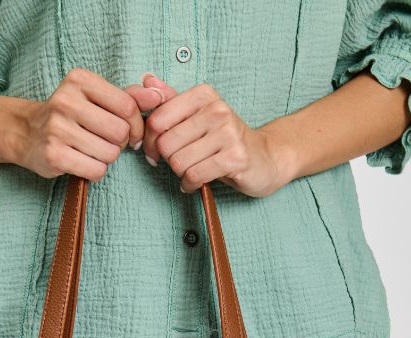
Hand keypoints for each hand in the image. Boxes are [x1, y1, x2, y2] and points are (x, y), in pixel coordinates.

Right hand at [9, 68, 153, 181]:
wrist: (27, 132)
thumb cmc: (70, 115)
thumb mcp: (96, 98)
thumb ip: (129, 97)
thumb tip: (159, 96)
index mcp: (80, 80)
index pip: (127, 106)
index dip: (136, 125)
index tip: (130, 133)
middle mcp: (66, 101)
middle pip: (120, 132)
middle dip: (119, 144)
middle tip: (105, 142)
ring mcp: (58, 129)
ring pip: (109, 154)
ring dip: (106, 159)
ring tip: (91, 151)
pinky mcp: (54, 155)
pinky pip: (96, 171)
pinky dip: (95, 172)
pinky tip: (83, 163)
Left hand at [138, 74, 291, 196]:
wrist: (264, 157)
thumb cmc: (224, 139)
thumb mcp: (197, 115)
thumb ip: (171, 100)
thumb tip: (146, 79)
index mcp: (203, 95)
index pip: (157, 120)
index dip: (149, 142)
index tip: (155, 153)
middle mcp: (216, 109)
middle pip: (166, 144)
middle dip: (167, 161)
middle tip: (178, 164)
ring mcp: (228, 133)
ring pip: (179, 162)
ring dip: (181, 173)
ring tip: (191, 171)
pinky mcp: (235, 158)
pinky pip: (195, 175)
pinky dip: (190, 184)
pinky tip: (195, 182)